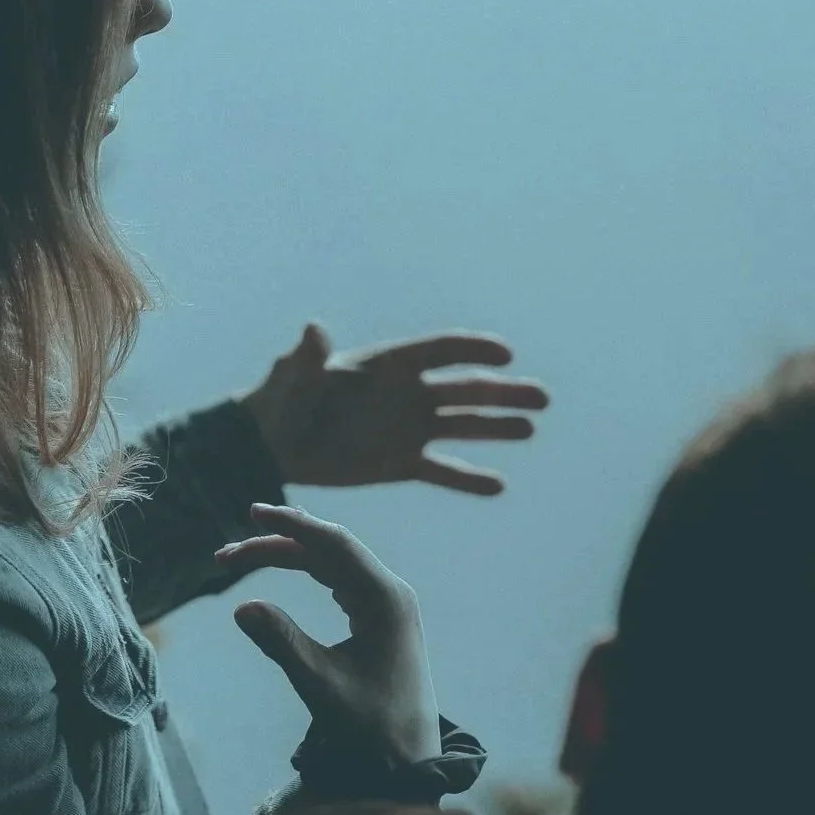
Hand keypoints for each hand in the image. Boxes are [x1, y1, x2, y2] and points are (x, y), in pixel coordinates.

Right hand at [218, 504, 438, 763]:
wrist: (409, 760)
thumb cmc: (370, 727)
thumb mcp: (321, 686)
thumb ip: (282, 643)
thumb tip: (240, 606)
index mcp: (385, 600)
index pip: (334, 543)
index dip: (291, 524)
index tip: (252, 512)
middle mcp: (390, 592)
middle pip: (328, 548)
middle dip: (277, 544)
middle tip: (225, 556)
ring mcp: (387, 603)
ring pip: (331, 562)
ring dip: (287, 556)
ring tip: (239, 559)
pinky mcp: (379, 616)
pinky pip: (339, 577)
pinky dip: (306, 569)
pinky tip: (281, 566)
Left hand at [239, 326, 546, 494]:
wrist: (273, 445)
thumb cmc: (281, 400)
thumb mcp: (294, 376)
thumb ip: (310, 357)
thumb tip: (313, 329)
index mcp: (388, 365)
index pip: (440, 351)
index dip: (473, 349)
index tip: (505, 354)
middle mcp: (407, 394)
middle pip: (465, 388)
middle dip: (503, 392)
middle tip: (541, 398)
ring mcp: (408, 429)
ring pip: (462, 426)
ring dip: (496, 428)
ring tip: (530, 429)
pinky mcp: (401, 463)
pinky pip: (442, 471)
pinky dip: (467, 478)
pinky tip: (497, 485)